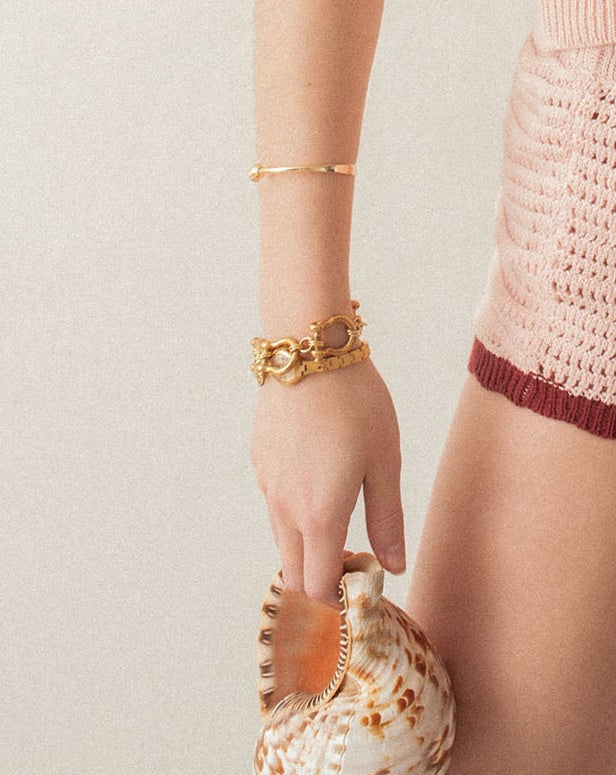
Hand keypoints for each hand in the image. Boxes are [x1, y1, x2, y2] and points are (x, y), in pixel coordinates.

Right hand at [249, 357, 405, 606]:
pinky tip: (317, 474)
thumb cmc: (356, 407)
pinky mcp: (259, 461)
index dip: (338, 597)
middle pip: (292, 570)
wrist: (310, 354)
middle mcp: (284, 508)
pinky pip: (273, 501)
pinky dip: (293, 509)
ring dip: (306, 543)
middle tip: (351, 555)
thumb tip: (393, 566)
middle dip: (319, 577)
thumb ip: (387, 521)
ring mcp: (266, 484)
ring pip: (281, 536)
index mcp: (320, 516)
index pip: (317, 586)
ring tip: (338, 512)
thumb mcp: (384, 464)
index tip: (361, 580)